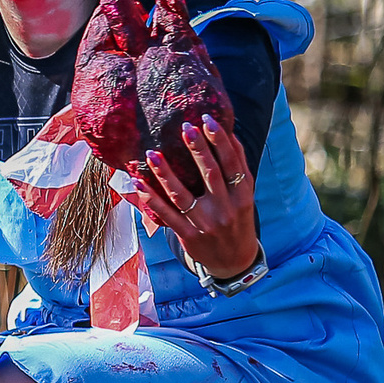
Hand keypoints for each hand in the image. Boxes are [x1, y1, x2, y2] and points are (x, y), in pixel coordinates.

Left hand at [128, 114, 258, 282]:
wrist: (234, 262)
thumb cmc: (237, 220)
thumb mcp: (245, 197)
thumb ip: (238, 169)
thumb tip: (229, 133)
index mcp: (242, 196)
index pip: (232, 163)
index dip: (221, 141)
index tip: (208, 120)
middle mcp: (225, 209)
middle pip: (210, 174)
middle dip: (197, 149)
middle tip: (185, 127)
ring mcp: (205, 224)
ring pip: (182, 194)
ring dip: (165, 173)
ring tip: (151, 153)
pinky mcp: (188, 236)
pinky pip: (166, 215)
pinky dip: (151, 199)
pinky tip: (138, 182)